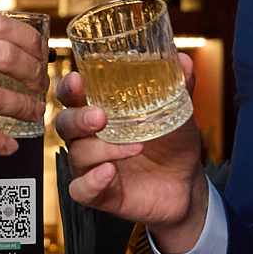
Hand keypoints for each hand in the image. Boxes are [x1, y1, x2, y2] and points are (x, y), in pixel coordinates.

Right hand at [55, 54, 208, 246]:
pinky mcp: (98, 193)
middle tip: (100, 117)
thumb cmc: (172, 142)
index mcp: (101, 110)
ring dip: (102, 149)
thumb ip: (179, 85)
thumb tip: (183, 60)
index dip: (69, 88)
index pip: (72, 95)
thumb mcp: (178, 112)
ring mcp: (92, 166)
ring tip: (135, 146)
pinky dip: (92, 181)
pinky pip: (81, 189)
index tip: (78, 81)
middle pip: (65, 124)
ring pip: (77, 154)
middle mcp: (90, 137)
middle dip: (78, 118)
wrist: (186, 184)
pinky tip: (108, 172)